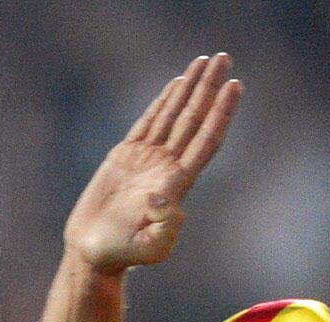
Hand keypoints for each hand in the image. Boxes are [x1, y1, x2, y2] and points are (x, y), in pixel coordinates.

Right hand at [65, 52, 242, 273]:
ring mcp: (148, 158)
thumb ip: (163, 229)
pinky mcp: (126, 155)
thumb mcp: (149, 249)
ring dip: (191, 86)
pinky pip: (150, 120)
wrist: (95, 252)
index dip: (221, 113)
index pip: (205, 140)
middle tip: (225, 58)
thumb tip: (165, 198)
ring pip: (175, 114)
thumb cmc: (123, 255)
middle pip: (195, 119)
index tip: (234, 86)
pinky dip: (164, 100)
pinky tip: (178, 82)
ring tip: (206, 60)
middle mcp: (167, 165)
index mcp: (177, 184)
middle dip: (210, 88)